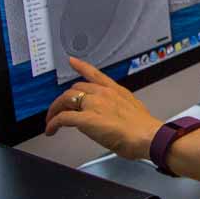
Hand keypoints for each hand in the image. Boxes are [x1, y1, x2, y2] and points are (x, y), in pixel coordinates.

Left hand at [45, 57, 161, 160]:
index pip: (95, 75)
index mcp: (116, 91)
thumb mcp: (134, 111)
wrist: (148, 136)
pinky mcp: (86, 119)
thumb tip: (115, 115)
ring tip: (52, 121)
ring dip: (54, 110)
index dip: (81, 66)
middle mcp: (104, 94)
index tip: (72, 61)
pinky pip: (62, 117)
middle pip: (75, 89)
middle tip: (61, 109)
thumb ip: (120, 108)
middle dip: (64, 100)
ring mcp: (94, 105)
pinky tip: (51, 129)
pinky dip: (53, 123)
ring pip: (65, 100)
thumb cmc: (144, 129)